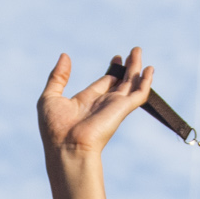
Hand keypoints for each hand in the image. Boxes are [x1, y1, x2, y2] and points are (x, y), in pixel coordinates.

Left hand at [39, 48, 153, 164]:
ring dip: (136, 68)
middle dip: (127, 68)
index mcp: (86, 101)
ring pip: (130, 83)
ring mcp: (114, 106)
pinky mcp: (122, 109)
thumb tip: (65, 56)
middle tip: (134, 52)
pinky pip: (139, 93)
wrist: (68, 148)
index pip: (103, 83)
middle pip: (119, 82)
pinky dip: (146, 82)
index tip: (117, 59)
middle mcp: (102, 103)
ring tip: (138, 50)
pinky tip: (150, 70)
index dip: (112, 72)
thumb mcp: (50, 97)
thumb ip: (58, 76)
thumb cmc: (55, 128)